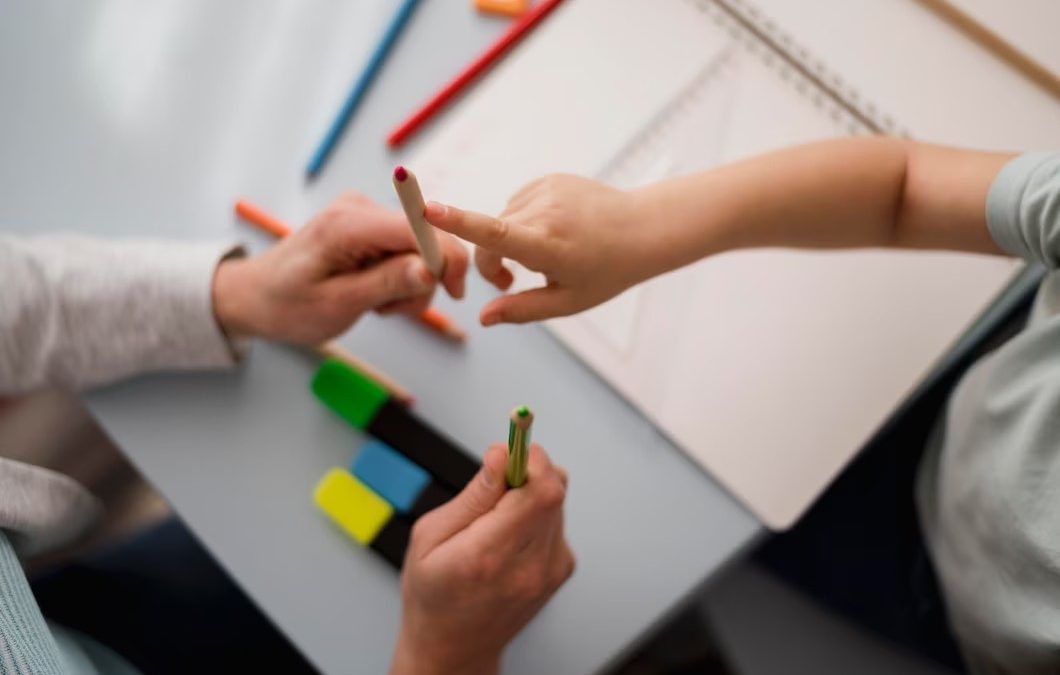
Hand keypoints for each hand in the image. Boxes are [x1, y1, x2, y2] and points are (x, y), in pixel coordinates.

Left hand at [213, 192, 467, 343]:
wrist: (255, 297)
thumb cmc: (286, 304)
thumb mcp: (337, 304)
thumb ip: (386, 284)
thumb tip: (430, 270)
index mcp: (349, 224)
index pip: (420, 228)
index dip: (448, 258)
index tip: (455, 294)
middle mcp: (360, 209)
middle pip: (426, 239)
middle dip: (422, 280)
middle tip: (390, 310)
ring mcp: (365, 216)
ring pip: (420, 249)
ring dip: (408, 284)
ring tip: (375, 303)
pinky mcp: (369, 227)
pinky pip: (405, 251)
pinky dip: (399, 278)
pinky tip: (373, 292)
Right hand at [389, 445, 574, 674]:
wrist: (455, 648)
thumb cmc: (433, 595)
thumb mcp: (430, 537)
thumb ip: (473, 495)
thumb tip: (501, 455)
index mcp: (490, 555)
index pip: (539, 490)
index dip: (530, 457)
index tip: (514, 442)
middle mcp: (530, 564)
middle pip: (555, 488)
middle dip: (526, 469)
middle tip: (495, 481)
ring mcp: (552, 569)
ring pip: (557, 500)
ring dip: (530, 493)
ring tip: (494, 520)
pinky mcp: (562, 569)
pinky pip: (556, 519)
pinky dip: (535, 514)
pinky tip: (508, 537)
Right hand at [423, 174, 653, 324]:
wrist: (642, 229)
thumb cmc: (607, 271)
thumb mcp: (567, 301)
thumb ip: (521, 310)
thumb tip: (483, 318)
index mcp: (548, 246)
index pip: (496, 233)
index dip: (459, 222)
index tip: (428, 209)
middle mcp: (545, 213)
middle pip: (490, 237)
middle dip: (493, 262)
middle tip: (513, 282)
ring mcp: (547, 191)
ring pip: (502, 219)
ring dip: (509, 240)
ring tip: (542, 253)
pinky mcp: (548, 178)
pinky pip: (516, 203)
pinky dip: (522, 220)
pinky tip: (550, 231)